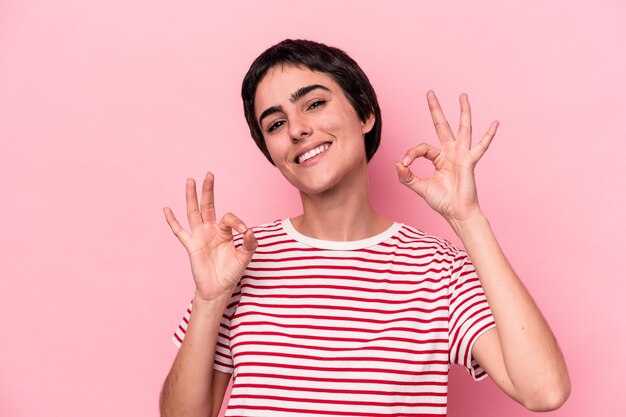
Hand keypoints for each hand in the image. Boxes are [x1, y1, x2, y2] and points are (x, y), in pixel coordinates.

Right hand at [163, 172, 256, 301]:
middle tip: (209, 174)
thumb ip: (249, 244)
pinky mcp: (190, 246)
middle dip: (208, 190)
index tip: (244, 231)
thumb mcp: (244, 257)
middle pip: (208, 206)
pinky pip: (179, 232)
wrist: (218, 289)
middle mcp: (211, 230)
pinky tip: (166, 209)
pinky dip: (172, 221)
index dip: (237, 221)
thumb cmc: (231, 272)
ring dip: (191, 197)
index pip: (229, 217)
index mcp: (225, 231)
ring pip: (193, 213)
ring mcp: (199, 236)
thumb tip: (248, 231)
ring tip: (190, 181)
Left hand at [395, 90, 498, 225]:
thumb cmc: (442, 201)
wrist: (456, 213)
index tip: (404, 163)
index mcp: (439, 158)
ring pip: (463, 128)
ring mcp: (461, 155)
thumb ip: (407, 176)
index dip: (411, 154)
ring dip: (463, 112)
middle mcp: (451, 152)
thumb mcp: (419, 187)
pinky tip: (495, 123)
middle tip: (430, 92)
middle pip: (442, 125)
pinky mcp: (469, 161)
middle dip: (436, 109)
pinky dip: (489, 135)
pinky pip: (481, 146)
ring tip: (463, 95)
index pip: (422, 147)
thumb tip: (397, 163)